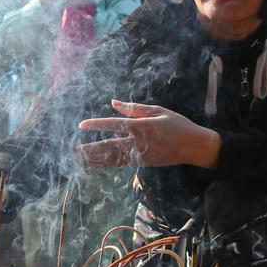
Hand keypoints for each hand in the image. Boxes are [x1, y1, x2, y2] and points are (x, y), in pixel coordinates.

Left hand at [75, 100, 220, 168]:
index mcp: (143, 126)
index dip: (97, 125)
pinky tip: (94, 164)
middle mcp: (139, 142)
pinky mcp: (142, 162)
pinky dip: (105, 163)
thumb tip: (114, 103)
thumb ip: (134, 108)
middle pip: (109, 146)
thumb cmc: (177, 125)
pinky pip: (120, 163)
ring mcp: (140, 155)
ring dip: (94, 160)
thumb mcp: (158, 111)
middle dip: (89, 150)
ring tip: (78, 160)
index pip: (115, 125)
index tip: (82, 125)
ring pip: (112, 158)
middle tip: (72, 152)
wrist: (194, 147)